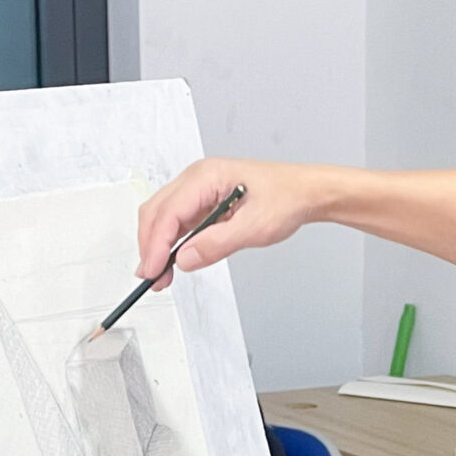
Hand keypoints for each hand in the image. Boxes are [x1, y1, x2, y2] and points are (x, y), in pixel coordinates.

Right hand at [136, 159, 316, 285]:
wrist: (306, 192)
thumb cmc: (286, 199)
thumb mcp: (255, 227)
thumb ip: (216, 244)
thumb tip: (183, 260)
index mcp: (206, 177)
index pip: (168, 213)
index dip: (155, 245)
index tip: (152, 271)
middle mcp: (197, 178)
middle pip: (156, 212)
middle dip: (150, 247)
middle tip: (152, 278)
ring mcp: (199, 189)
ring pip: (163, 217)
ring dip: (158, 246)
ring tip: (161, 276)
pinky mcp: (204, 200)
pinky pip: (178, 221)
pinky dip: (171, 241)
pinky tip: (173, 260)